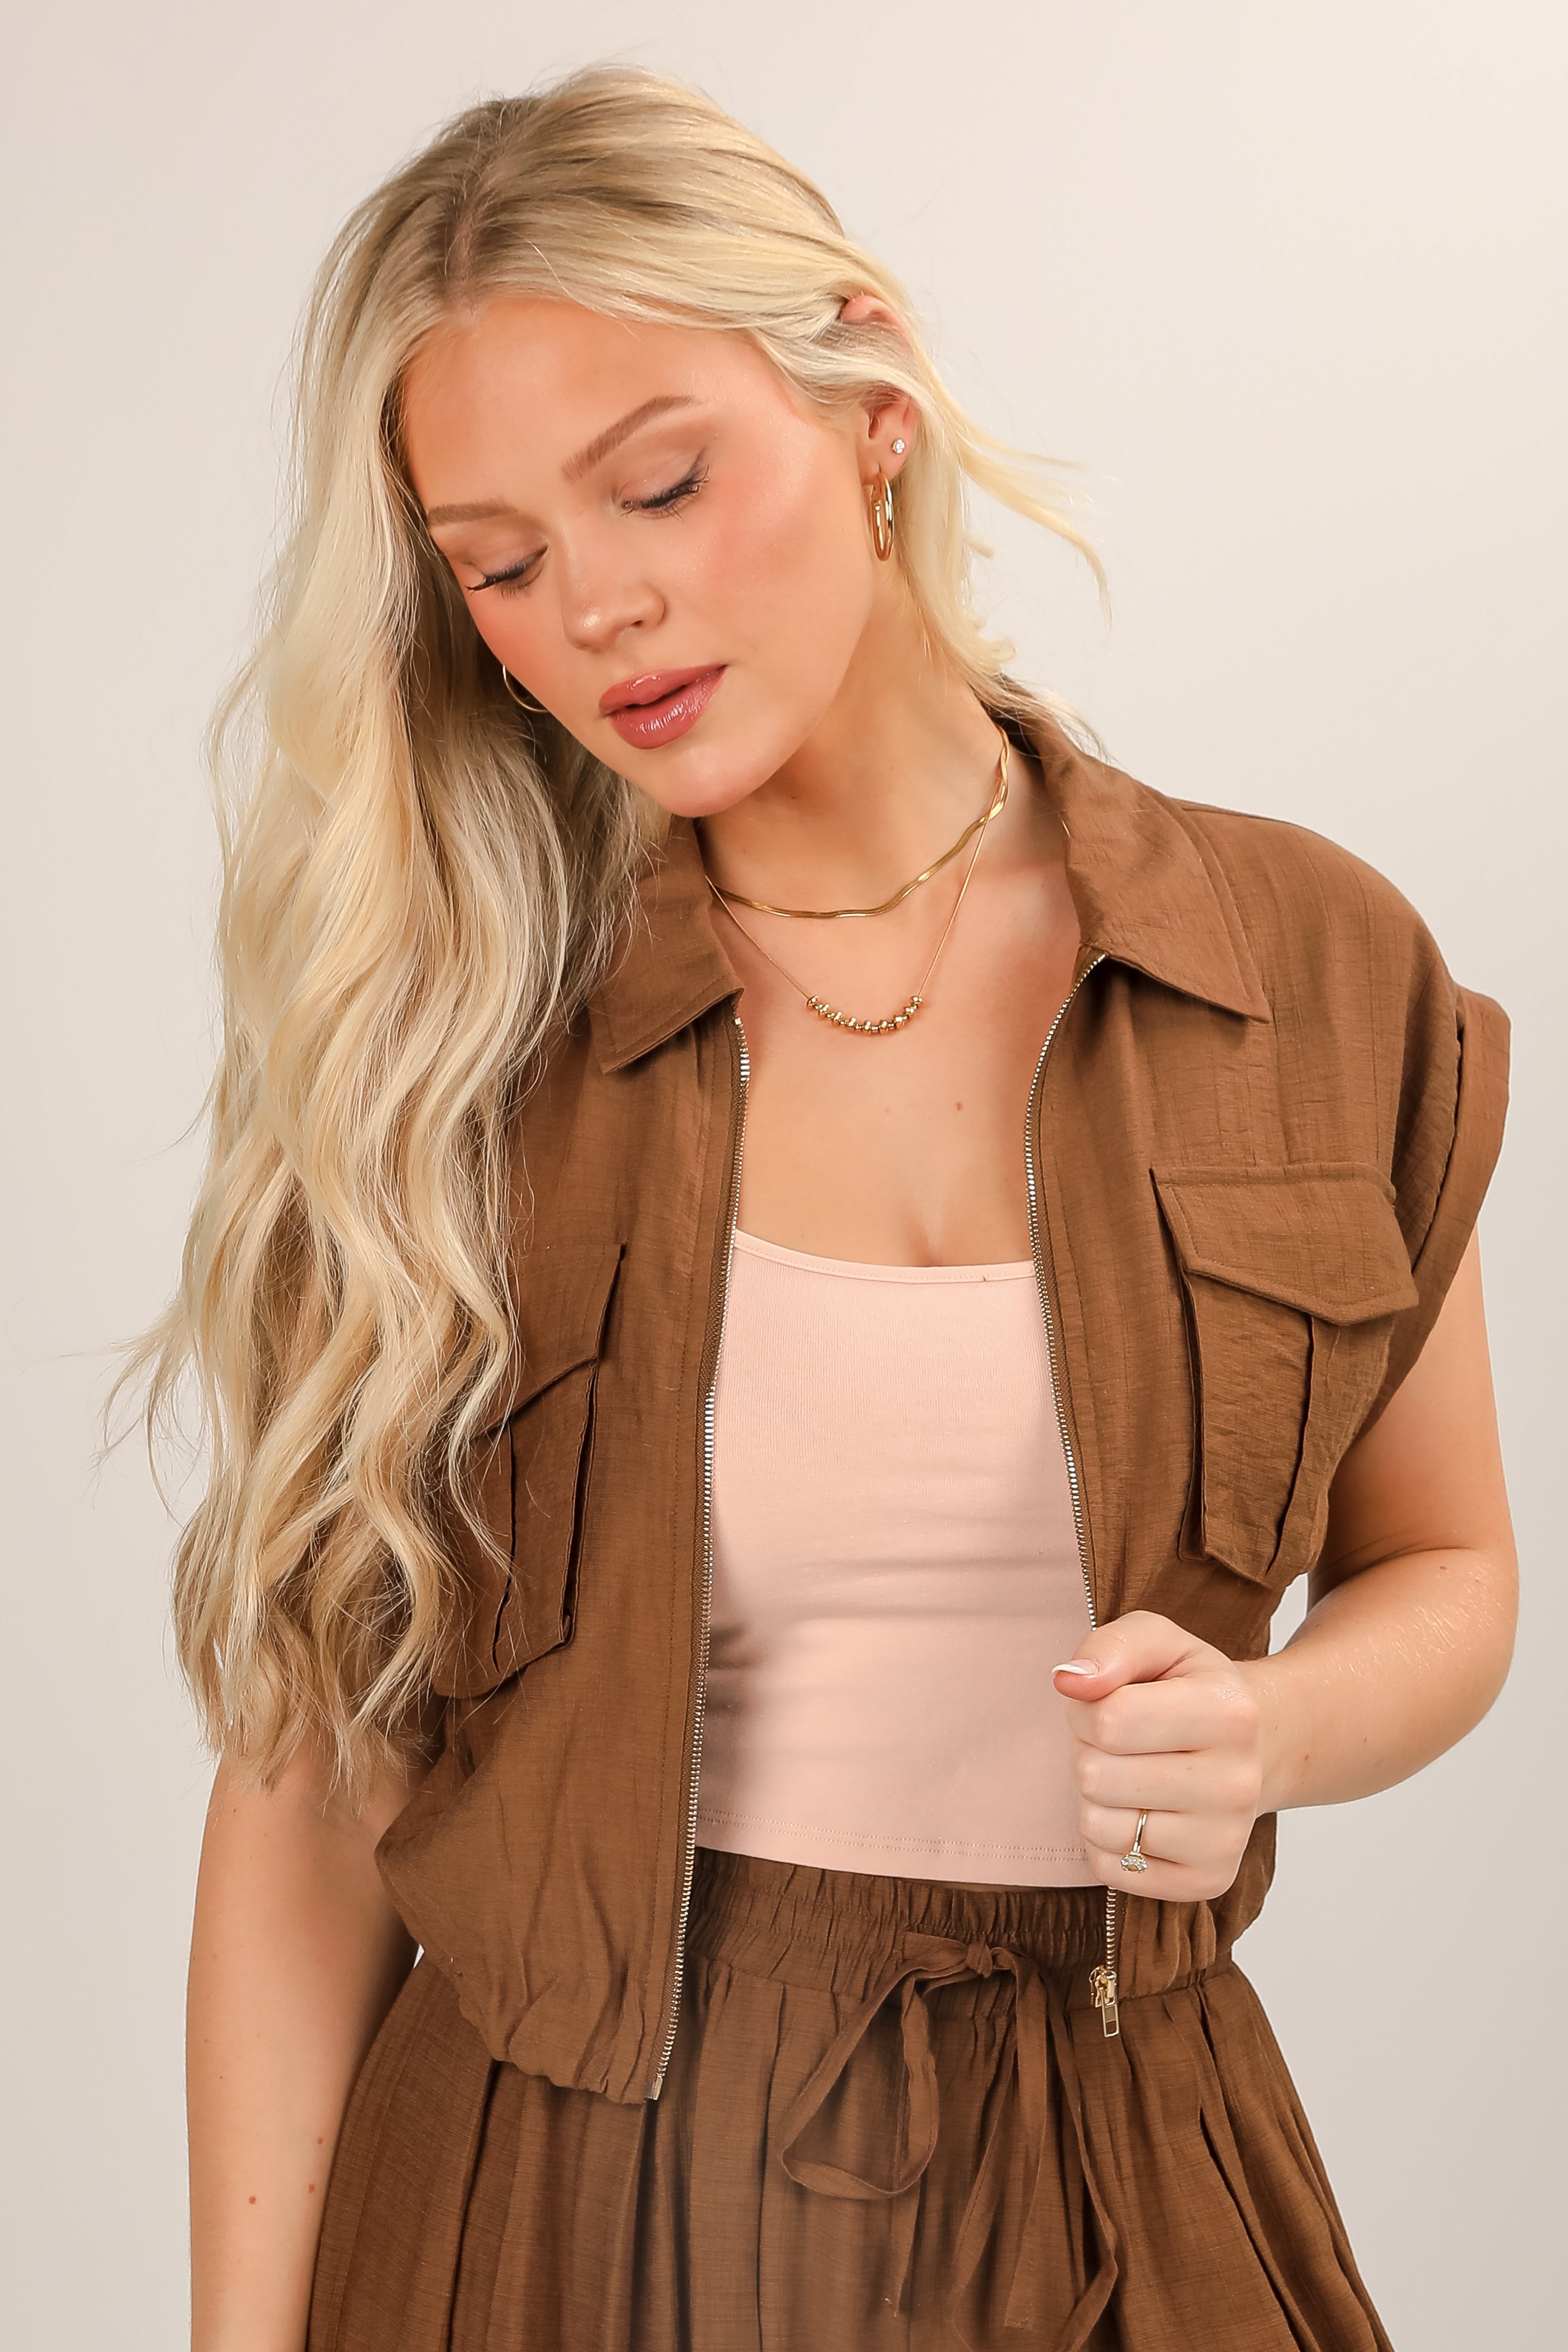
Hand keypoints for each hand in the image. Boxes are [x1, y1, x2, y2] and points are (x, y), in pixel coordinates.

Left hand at [1053, 1611, 1265, 1901]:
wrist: (1251, 1746)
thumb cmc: (1190, 1688)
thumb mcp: (1158, 1643)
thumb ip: (1110, 1647)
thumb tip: (1068, 1681)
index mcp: (1230, 1713)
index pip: (1108, 1720)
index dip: (1086, 1709)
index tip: (1107, 1703)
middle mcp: (1237, 1783)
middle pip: (1096, 1776)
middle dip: (1089, 1752)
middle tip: (1122, 1742)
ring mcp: (1226, 1839)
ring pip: (1100, 1826)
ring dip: (1096, 1797)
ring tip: (1131, 1773)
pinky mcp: (1208, 1881)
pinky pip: (1112, 1869)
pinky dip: (1108, 1841)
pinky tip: (1141, 1812)